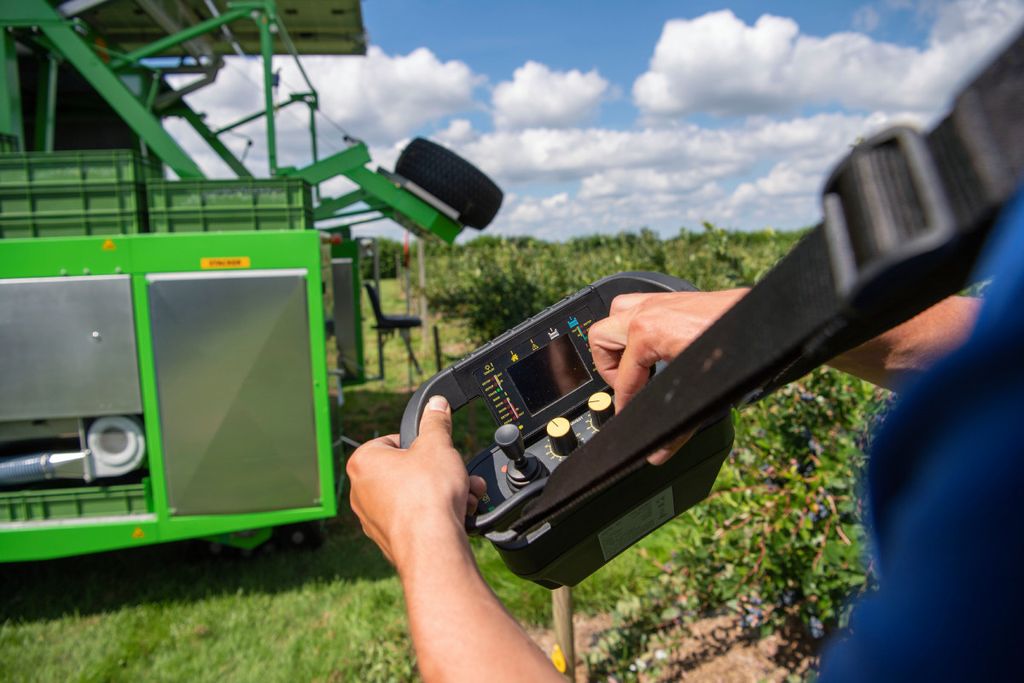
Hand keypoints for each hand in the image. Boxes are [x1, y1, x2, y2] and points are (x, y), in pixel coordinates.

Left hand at [346, 395, 486, 565]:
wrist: (432, 545)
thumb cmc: (427, 494)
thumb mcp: (437, 444)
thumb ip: (436, 421)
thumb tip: (436, 404)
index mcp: (363, 462)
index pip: (394, 441)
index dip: (421, 444)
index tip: (437, 451)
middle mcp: (360, 491)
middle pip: (406, 470)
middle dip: (437, 472)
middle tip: (456, 473)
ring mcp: (372, 518)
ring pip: (413, 496)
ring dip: (441, 493)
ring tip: (465, 495)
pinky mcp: (388, 539)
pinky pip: (414, 519)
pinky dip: (434, 514)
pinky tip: (456, 515)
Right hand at [588, 288, 747, 462]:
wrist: (768, 322)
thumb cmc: (738, 349)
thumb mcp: (702, 392)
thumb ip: (677, 427)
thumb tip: (657, 453)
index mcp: (647, 332)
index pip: (622, 378)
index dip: (622, 403)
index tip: (626, 415)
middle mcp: (648, 312)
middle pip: (601, 338)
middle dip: (610, 367)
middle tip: (628, 386)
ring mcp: (659, 301)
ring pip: (616, 314)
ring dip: (618, 339)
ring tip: (634, 363)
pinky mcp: (673, 298)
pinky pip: (638, 306)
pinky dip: (636, 325)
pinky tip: (655, 348)